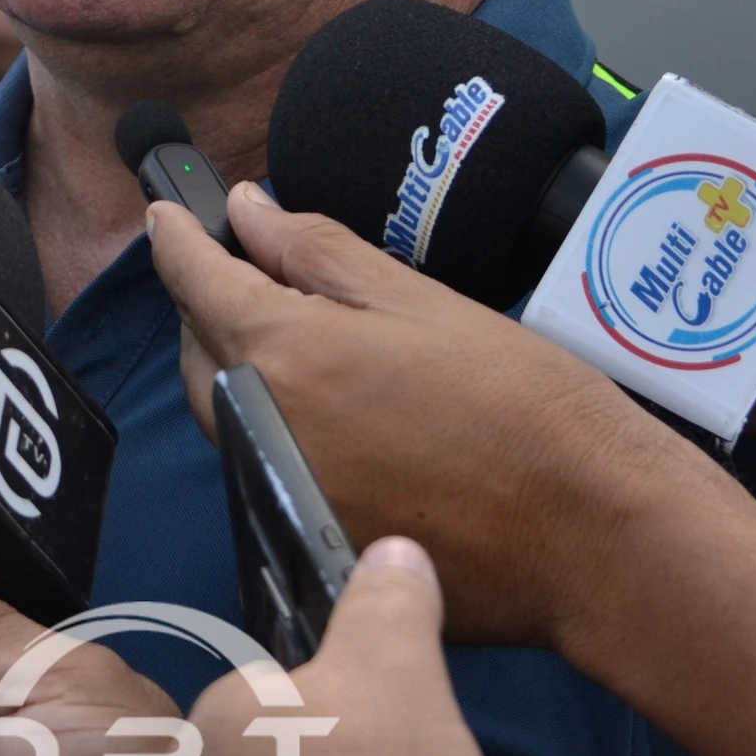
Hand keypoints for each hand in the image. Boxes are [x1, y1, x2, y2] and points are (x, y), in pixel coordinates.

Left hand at [150, 182, 653, 646]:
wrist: (589, 532)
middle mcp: (260, 430)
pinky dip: (277, 428)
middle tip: (255, 267)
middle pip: (200, 352)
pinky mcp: (306, 543)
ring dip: (242, 367)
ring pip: (224, 413)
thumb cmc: (523, 405)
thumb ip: (316, 252)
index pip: (194, 282)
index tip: (166, 212)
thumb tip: (245, 211)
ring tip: (305, 335)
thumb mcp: (419, 298)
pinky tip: (340, 415)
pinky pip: (262, 466)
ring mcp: (279, 495)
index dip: (175, 238)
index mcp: (285, 354)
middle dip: (211, 304)